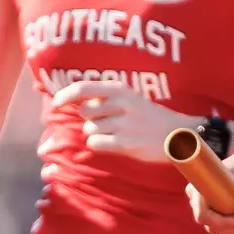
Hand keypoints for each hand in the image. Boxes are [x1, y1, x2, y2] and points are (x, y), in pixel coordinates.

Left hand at [51, 80, 182, 162]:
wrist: (177, 134)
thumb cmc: (147, 116)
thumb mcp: (129, 97)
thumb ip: (103, 97)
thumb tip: (71, 100)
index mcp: (121, 89)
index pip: (84, 87)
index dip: (65, 95)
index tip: (56, 103)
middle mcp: (122, 103)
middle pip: (84, 112)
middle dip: (89, 119)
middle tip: (106, 122)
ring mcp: (124, 123)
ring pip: (90, 129)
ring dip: (97, 134)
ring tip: (116, 133)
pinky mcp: (126, 142)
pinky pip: (96, 143)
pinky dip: (100, 145)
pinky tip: (116, 143)